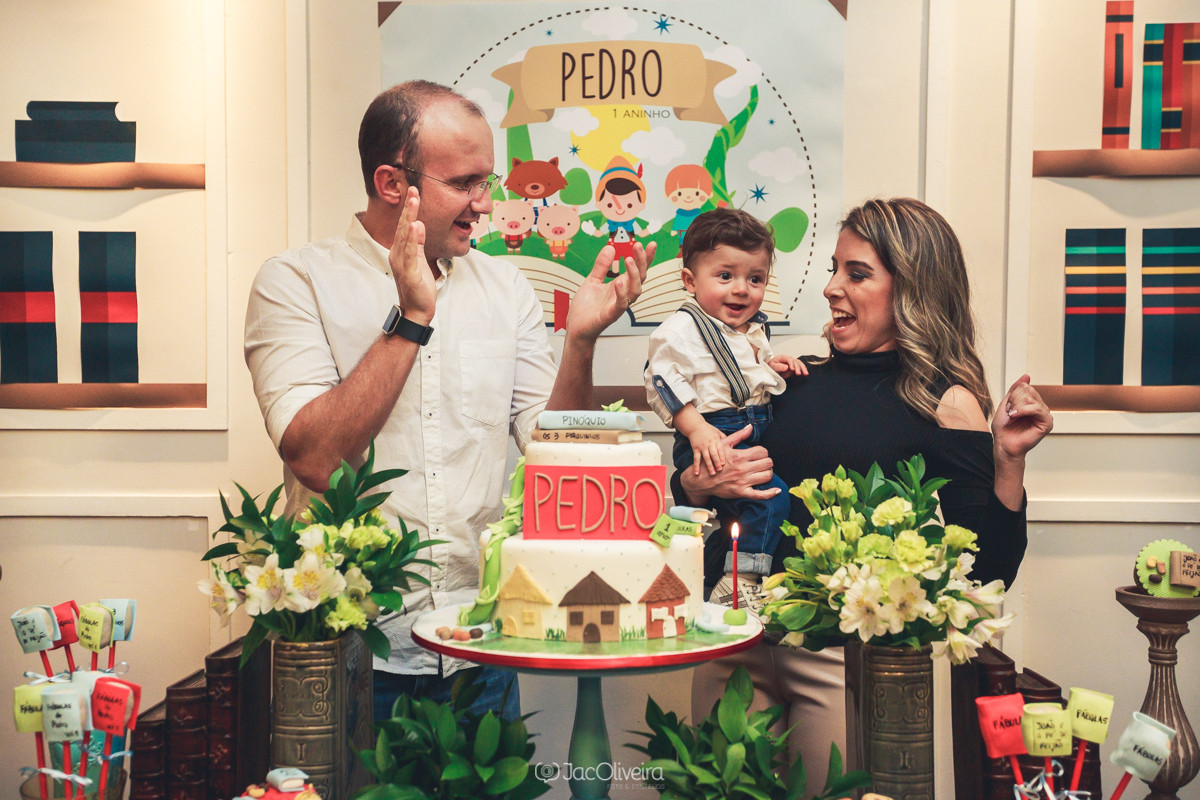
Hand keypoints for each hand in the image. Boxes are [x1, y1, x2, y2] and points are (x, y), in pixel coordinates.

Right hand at [388, 187, 435, 325]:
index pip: (405, 226)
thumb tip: (419, 224)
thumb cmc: (418, 287)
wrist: (417, 311)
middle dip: (409, 208)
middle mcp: (397, 255)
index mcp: (400, 251)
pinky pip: (411, 254)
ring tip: (414, 201)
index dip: (409, 209)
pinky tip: (415, 226)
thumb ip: (418, 243)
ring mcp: (402, 264)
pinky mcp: (410, 273)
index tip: (413, 191)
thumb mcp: (419, 260)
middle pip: (403, 227)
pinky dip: (413, 240)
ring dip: (409, 217)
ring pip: (406, 237)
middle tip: (413, 189)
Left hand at [564, 240, 655, 340]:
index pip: (638, 270)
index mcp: (621, 285)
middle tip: (637, 246)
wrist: (576, 327)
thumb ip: (602, 265)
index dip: (646, 258)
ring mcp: (618, 305)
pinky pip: (621, 305)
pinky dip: (621, 294)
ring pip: (635, 290)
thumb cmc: (586, 308)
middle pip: (640, 277)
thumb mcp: (592, 280)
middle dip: (642, 261)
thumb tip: (610, 248)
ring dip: (634, 275)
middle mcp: (623, 294)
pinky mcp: (611, 314)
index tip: (651, 244)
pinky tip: (618, 282)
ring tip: (629, 260)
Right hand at [678, 425, 778, 503]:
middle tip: (762, 463)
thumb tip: (750, 427)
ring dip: (768, 473)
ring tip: (763, 472)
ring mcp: (743, 481)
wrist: (701, 480)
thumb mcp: (723, 445)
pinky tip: (777, 491)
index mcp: (739, 456)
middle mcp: (743, 469)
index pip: (762, 451)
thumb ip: (739, 435)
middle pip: (768, 463)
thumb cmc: (713, 461)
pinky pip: (760, 495)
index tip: (759, 455)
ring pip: (767, 476)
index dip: (763, 452)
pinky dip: (770, 493)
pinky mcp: (742, 492)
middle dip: (767, 462)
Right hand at [689, 422, 728, 475]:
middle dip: (717, 462)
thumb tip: (734, 445)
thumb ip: (726, 440)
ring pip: (706, 457)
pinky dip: (696, 466)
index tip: (724, 464)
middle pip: (713, 454)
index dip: (722, 456)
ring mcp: (702, 447)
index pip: (720, 449)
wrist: (695, 426)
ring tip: (712, 474)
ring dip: (709, 466)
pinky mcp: (695, 449)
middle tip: (720, 471)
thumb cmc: (709, 430)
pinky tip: (697, 473)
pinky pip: (696, 459)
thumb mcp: (719, 433)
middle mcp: (709, 443)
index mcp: (716, 440)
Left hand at [767, 354, 806, 378]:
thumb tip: (786, 367)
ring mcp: (792, 363)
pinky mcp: (794, 367)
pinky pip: (800, 367)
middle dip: (798, 367)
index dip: (791, 364)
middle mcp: (789, 359)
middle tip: (798, 373)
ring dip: (803, 368)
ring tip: (805, 373)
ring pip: (799, 363)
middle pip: (795, 361)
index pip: (789, 359)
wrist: (771, 369)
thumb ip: (779, 366)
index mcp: (783, 357)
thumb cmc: (771, 366)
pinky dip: (803, 369)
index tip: (792, 369)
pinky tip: (805, 373)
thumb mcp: (772, 366)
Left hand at [991, 374, 1052, 461]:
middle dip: (1014, 401)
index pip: (1025, 387)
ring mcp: (1045, 415)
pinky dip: (1023, 411)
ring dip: (1017, 407)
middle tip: (1011, 414)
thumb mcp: (1007, 403)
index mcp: (1033, 403)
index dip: (1013, 396)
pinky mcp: (1047, 423)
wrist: (1003, 444)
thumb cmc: (1004, 427)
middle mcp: (1041, 408)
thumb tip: (1026, 376)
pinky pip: (1037, 408)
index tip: (1009, 408)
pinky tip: (1015, 416)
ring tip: (1013, 417)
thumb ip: (1016, 389)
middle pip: (1029, 391)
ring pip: (1031, 398)